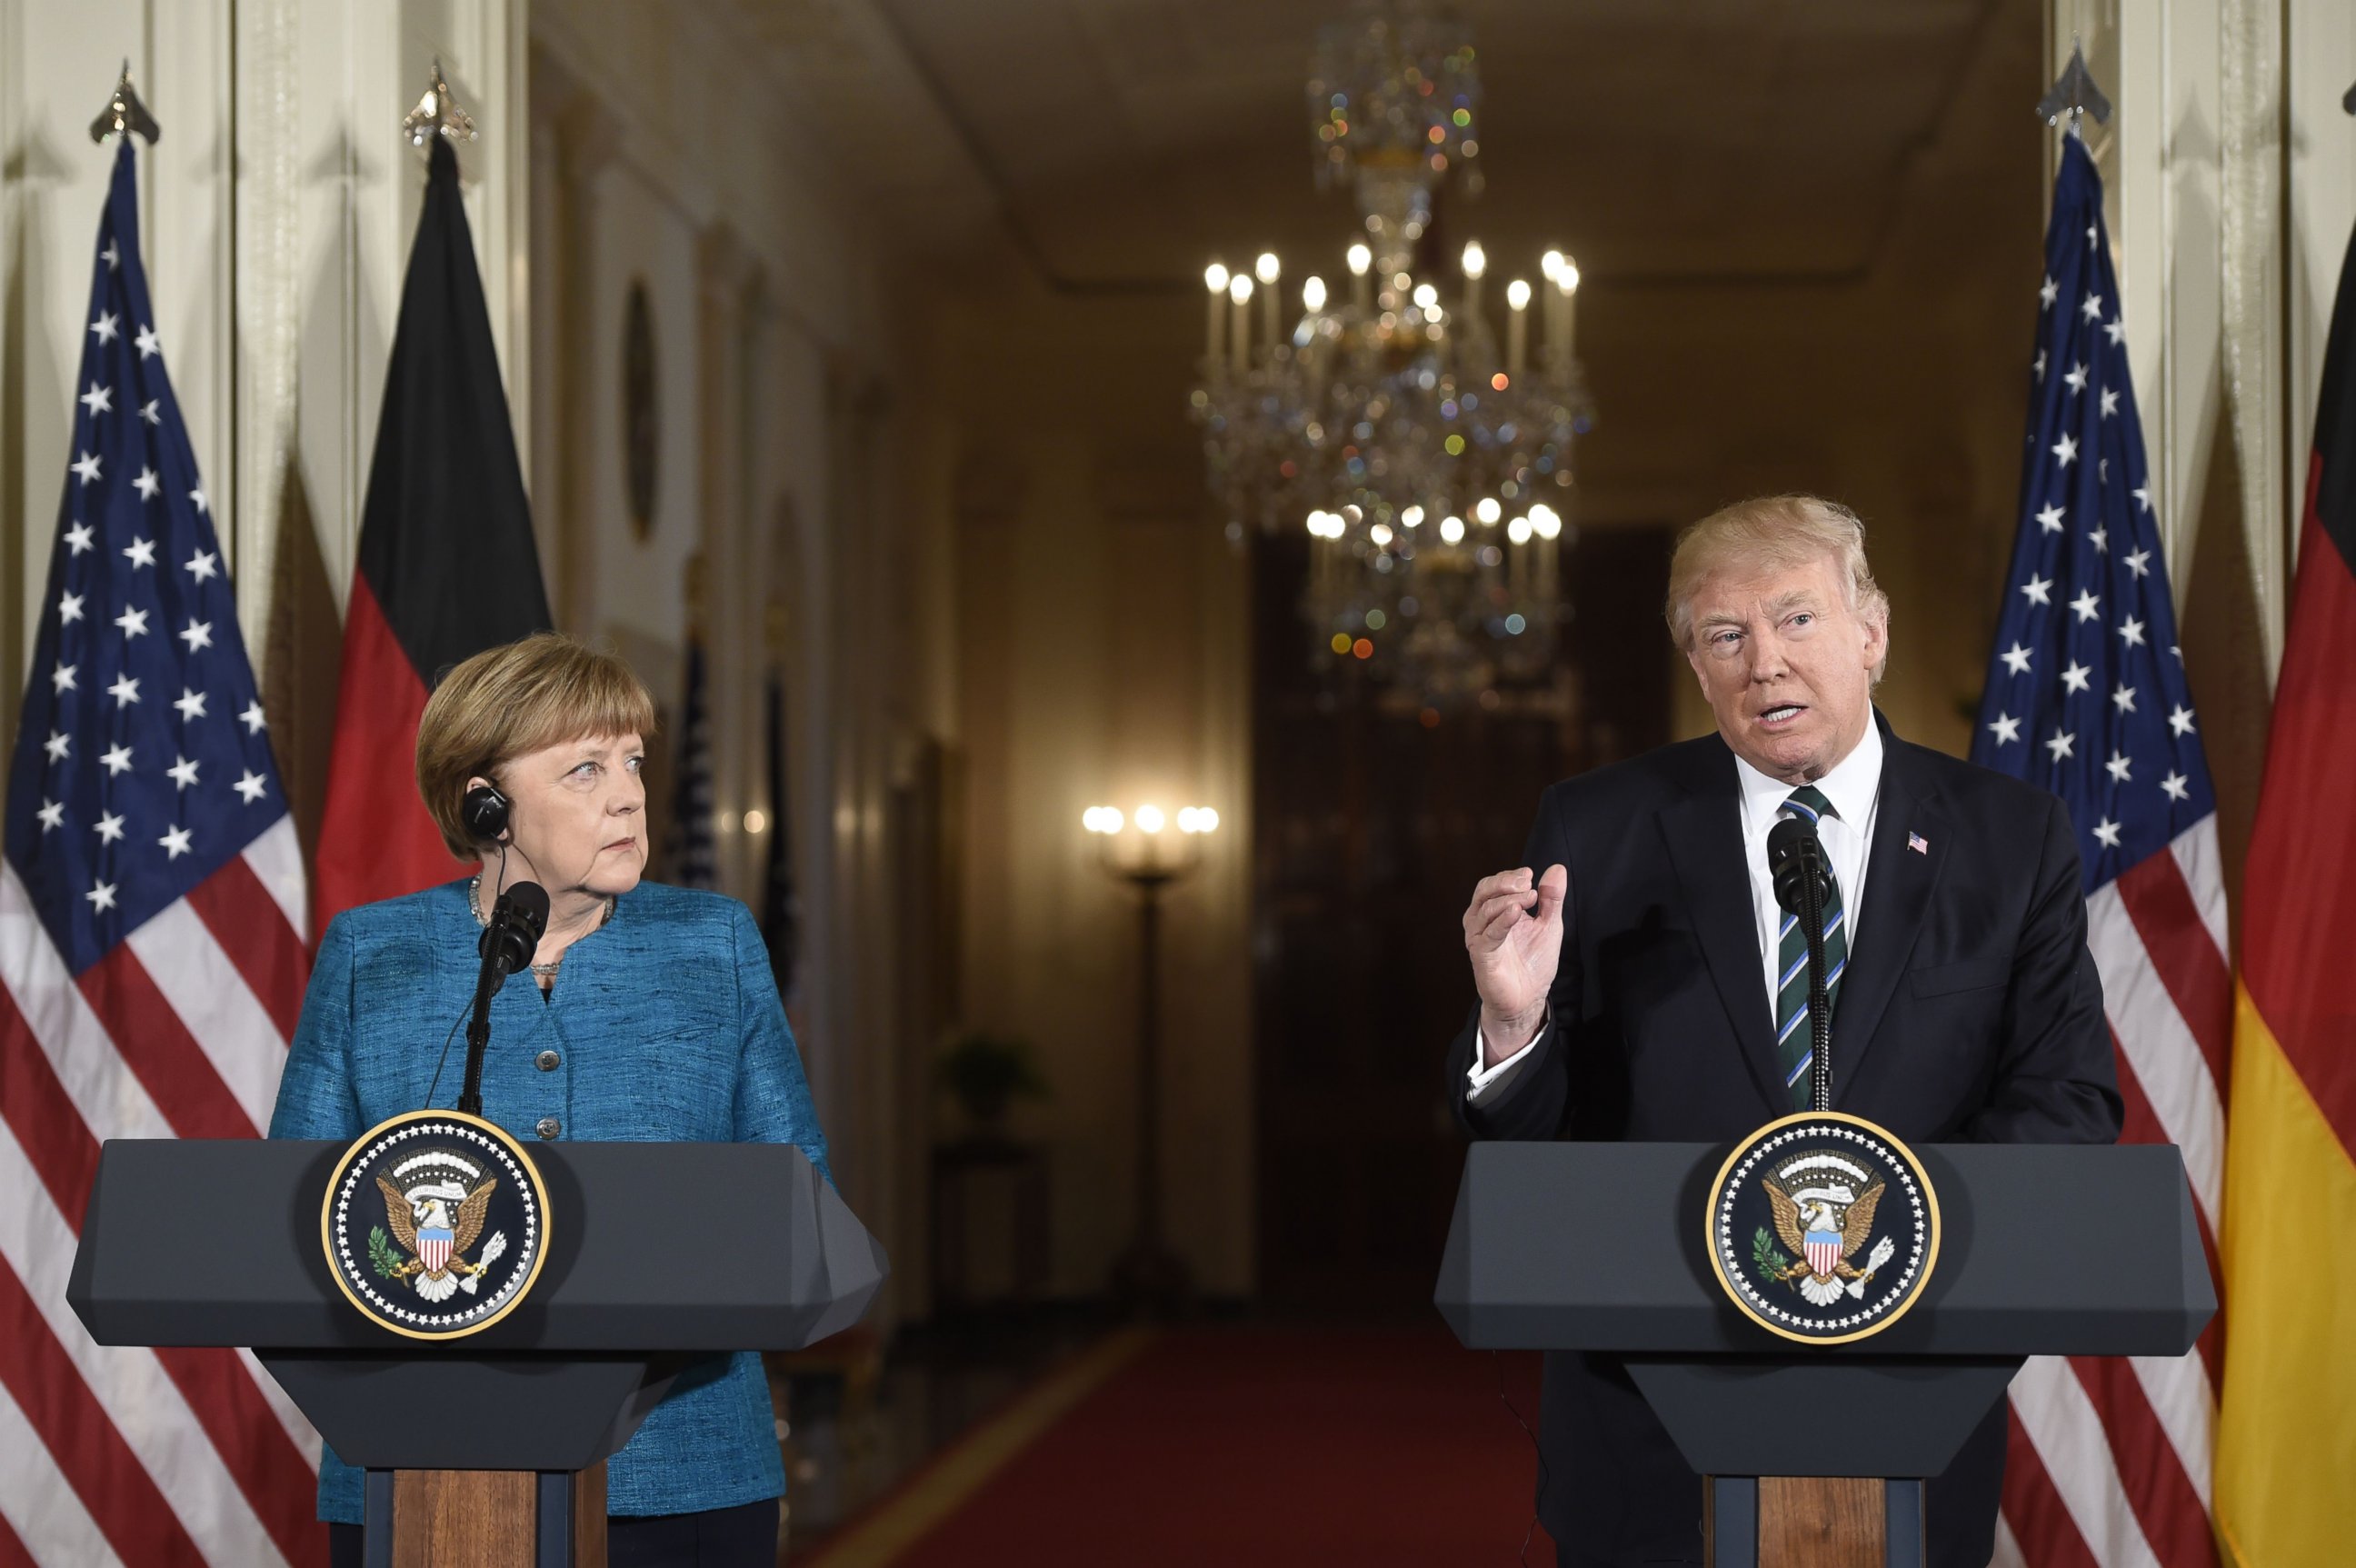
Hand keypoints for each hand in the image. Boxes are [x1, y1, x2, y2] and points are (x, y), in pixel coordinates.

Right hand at [1463, 864, 1566, 1063]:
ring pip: (1484, 910)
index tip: (1530, 874)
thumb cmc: (1534, 962)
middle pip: (1483, 892)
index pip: (1494, 884)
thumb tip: (1557, 868)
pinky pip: (1488, 934)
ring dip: (1507, 899)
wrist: (1528, 999)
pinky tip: (1517, 912)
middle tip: (1527, 881)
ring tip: (1530, 896)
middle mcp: (1482, 922)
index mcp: (1496, 912)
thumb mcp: (1549, 925)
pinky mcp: (1481, 956)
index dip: (1510, 876)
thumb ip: (1552, 898)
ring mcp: (1480, 938)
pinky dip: (1502, 920)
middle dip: (1504, 882)